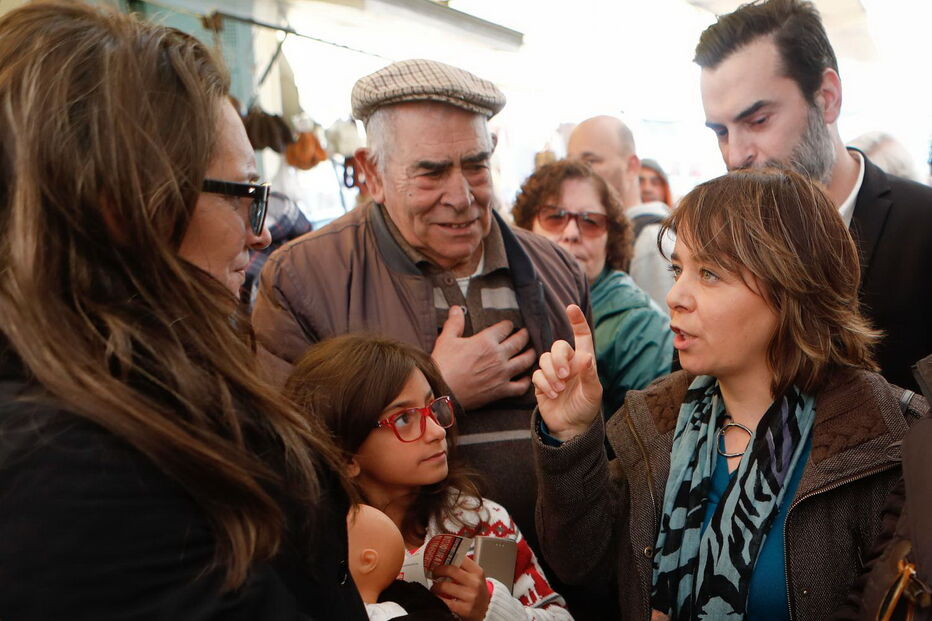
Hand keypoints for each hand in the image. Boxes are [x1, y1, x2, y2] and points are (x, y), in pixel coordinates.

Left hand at [430, 557, 490, 620]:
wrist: (486, 611)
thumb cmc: (478, 592)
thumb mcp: (475, 577)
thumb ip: (464, 568)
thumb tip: (445, 560)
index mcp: (477, 572)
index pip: (460, 558)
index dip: (448, 558)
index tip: (441, 560)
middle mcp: (475, 583)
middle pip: (450, 570)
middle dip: (438, 571)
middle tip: (434, 573)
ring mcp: (470, 596)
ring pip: (444, 586)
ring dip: (435, 586)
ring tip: (435, 587)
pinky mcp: (465, 609)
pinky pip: (444, 601)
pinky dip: (438, 598)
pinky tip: (438, 597)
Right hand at [432, 306, 535, 409]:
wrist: (441, 391)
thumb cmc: (443, 365)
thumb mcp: (446, 339)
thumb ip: (455, 323)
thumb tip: (456, 308)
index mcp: (486, 341)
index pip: (505, 327)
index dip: (508, 325)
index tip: (509, 325)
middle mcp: (498, 355)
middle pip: (519, 341)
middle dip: (524, 335)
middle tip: (525, 334)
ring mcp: (502, 373)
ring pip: (525, 361)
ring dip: (530, 355)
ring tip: (531, 351)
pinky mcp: (501, 390)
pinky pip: (520, 386)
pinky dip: (526, 381)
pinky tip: (526, 378)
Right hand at [532, 304, 601, 441]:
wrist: (570, 427)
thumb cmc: (586, 408)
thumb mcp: (593, 394)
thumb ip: (590, 375)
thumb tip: (586, 357)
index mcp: (584, 361)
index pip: (581, 336)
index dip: (577, 321)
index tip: (571, 308)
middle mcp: (568, 363)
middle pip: (558, 346)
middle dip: (559, 358)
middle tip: (565, 375)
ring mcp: (553, 372)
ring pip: (544, 358)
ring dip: (551, 373)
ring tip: (559, 389)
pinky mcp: (541, 383)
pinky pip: (537, 374)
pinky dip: (544, 383)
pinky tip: (552, 395)